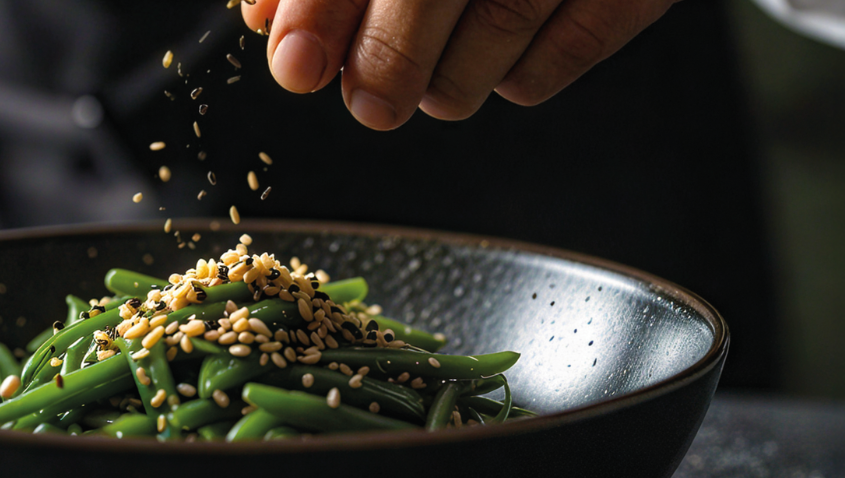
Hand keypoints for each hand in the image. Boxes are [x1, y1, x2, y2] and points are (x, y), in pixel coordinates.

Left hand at [243, 0, 678, 129]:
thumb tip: (269, 16)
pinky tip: (498, 63)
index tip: (296, 64)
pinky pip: (575, 43)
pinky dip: (523, 73)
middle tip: (370, 101)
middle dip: (389, 61)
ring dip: (450, 80)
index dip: (321, 10)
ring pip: (505, 24)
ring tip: (426, 86)